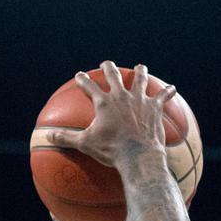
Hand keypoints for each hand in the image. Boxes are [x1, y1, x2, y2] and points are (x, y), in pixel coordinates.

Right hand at [44, 61, 176, 169]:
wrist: (138, 155)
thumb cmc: (111, 151)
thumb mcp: (86, 144)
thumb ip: (66, 138)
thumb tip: (47, 136)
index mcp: (103, 102)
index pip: (89, 86)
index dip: (83, 80)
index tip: (79, 75)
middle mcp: (121, 96)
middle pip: (113, 76)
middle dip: (108, 68)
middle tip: (107, 65)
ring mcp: (139, 100)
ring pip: (140, 80)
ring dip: (140, 72)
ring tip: (141, 67)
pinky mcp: (155, 108)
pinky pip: (163, 97)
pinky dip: (168, 92)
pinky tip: (173, 88)